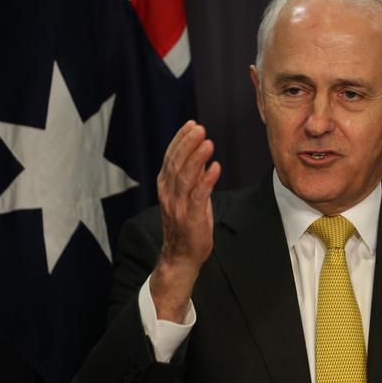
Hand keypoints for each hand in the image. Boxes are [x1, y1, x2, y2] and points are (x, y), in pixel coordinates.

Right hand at [150, 121, 220, 321]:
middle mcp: (169, 194)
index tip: (191, 125)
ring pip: (185, 177)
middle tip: (200, 128)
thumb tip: (199, 154)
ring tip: (208, 142)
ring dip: (196, 158)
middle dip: (188, 144)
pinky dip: (206, 181)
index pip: (171, 157)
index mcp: (166, 186)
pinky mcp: (191, 218)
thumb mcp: (187, 195)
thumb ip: (191, 176)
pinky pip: (198, 196)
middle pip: (176, 163)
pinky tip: (216, 167)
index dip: (180, 140)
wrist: (181, 257)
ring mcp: (178, 206)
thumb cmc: (186, 224)